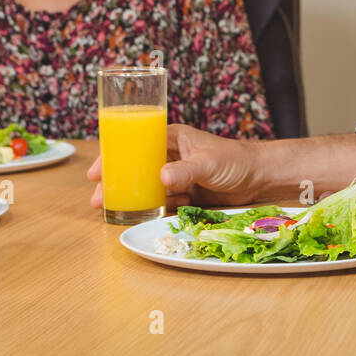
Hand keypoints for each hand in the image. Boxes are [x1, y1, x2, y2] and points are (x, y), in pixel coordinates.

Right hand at [87, 122, 261, 209]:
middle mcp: (170, 156)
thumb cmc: (235, 159)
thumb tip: (161, 178)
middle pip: (136, 168)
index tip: (96, 172)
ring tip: (111, 212)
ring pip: (148, 187)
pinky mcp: (186, 194)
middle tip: (97, 198)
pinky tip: (142, 216)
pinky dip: (153, 208)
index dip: (114, 156)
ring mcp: (177, 176)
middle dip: (117, 182)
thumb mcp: (208, 163)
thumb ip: (185, 171)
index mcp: (172, 138)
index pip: (135, 144)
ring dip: (132, 198)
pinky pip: (164, 202)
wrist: (259, 177)